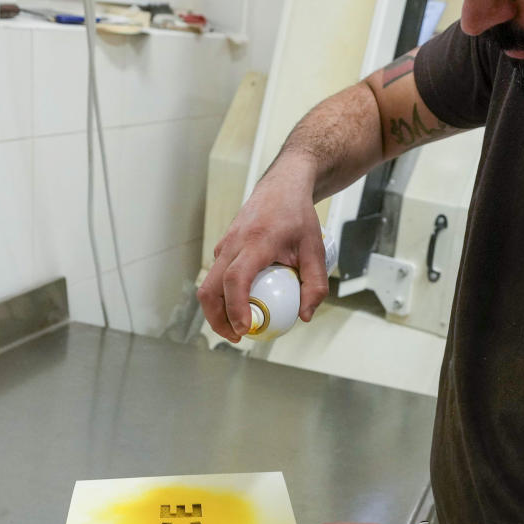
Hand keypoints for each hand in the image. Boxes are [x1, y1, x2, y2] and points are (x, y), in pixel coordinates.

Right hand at [196, 161, 328, 342]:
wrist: (282, 186)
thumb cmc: (298, 217)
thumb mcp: (315, 250)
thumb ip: (315, 285)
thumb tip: (304, 316)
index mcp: (256, 242)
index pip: (235, 278)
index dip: (236, 307)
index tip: (244, 328)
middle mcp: (234, 243)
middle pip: (210, 287)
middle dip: (217, 319)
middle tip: (237, 337)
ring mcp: (225, 244)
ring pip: (208, 284)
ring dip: (217, 310)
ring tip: (237, 328)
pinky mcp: (223, 248)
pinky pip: (215, 276)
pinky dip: (222, 296)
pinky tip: (241, 306)